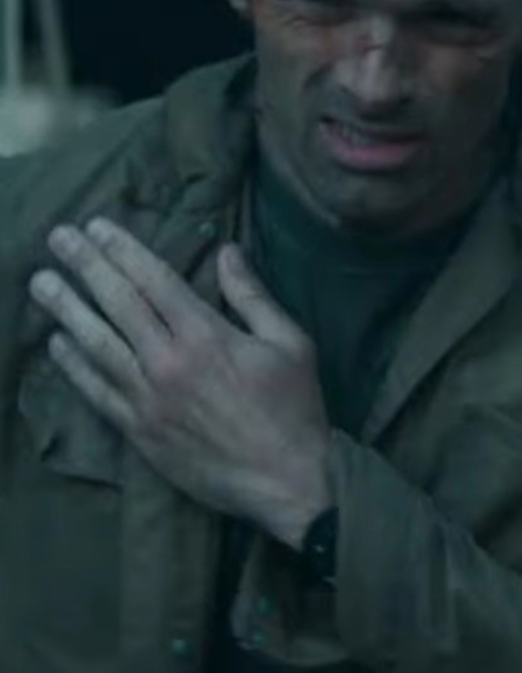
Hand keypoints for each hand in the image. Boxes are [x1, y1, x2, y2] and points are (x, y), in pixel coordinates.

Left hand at [27, 217, 332, 547]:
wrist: (287, 480)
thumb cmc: (296, 408)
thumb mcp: (291, 343)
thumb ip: (253, 296)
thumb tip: (227, 251)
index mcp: (207, 336)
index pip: (154, 281)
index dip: (123, 250)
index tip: (97, 226)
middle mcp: (168, 362)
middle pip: (117, 304)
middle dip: (85, 266)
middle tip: (57, 238)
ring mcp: (148, 399)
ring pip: (96, 345)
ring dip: (65, 310)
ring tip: (41, 282)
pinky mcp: (139, 431)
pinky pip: (96, 392)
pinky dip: (74, 365)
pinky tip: (57, 344)